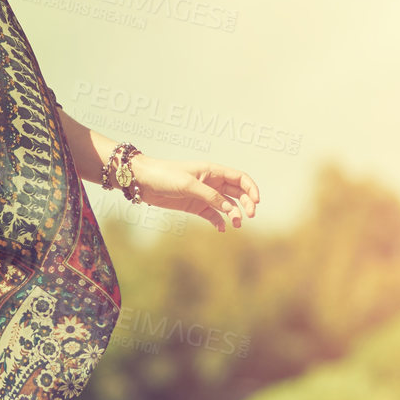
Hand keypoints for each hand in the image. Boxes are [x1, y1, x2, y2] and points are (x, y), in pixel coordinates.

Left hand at [127, 154, 259, 232]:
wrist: (143, 181)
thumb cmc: (165, 175)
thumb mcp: (188, 185)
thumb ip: (209, 196)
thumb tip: (229, 208)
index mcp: (213, 171)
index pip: (240, 178)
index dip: (251, 189)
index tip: (256, 202)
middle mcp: (212, 182)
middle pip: (237, 193)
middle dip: (246, 204)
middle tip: (248, 216)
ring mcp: (204, 195)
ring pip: (226, 205)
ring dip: (233, 214)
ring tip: (235, 224)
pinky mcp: (195, 206)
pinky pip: (212, 214)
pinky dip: (219, 221)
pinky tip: (221, 228)